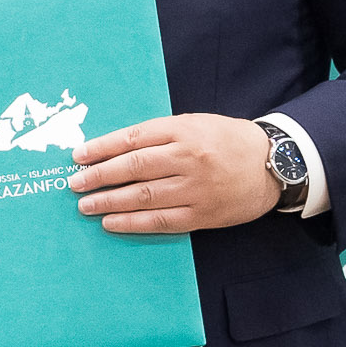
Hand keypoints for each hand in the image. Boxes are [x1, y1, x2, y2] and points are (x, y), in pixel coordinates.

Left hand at [70, 113, 277, 233]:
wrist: (272, 164)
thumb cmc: (226, 140)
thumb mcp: (194, 123)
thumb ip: (159, 134)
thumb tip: (114, 149)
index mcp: (183, 130)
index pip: (132, 139)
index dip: (101, 148)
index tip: (78, 156)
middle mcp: (187, 158)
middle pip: (133, 168)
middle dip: (98, 176)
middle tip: (74, 184)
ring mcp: (195, 188)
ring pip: (143, 196)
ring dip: (109, 202)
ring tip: (85, 205)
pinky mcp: (202, 214)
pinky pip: (160, 221)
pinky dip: (132, 223)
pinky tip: (111, 222)